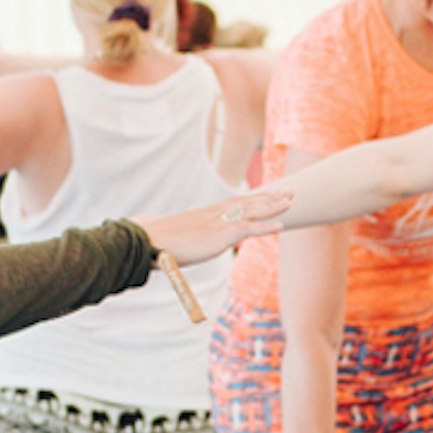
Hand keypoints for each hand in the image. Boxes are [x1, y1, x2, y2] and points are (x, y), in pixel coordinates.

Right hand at [144, 190, 290, 266]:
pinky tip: (282, 225)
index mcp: (198, 215)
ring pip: (251, 210)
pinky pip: (249, 228)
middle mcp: (210, 215)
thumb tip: (151, 237)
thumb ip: (161, 234)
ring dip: (273, 205)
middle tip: (286, 191)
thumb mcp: (156, 233)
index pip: (228, 204)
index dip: (247, 199)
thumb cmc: (145, 239)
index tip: (261, 195)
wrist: (142, 241)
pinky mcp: (218, 235)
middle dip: (267, 197)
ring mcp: (216, 223)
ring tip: (291, 200)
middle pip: (244, 201)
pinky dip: (267, 226)